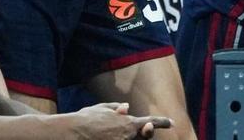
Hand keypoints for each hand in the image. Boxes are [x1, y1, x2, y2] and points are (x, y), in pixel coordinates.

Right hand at [56, 102, 171, 138]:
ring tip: (110, 130)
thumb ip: (116, 108)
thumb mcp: (101, 109)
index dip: (161, 122)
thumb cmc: (85, 119)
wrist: (73, 133)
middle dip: (145, 132)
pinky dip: (121, 139)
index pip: (150, 122)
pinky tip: (107, 135)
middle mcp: (128, 136)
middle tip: (144, 128)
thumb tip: (127, 107)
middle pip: (145, 136)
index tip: (171, 122)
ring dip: (128, 136)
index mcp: (128, 123)